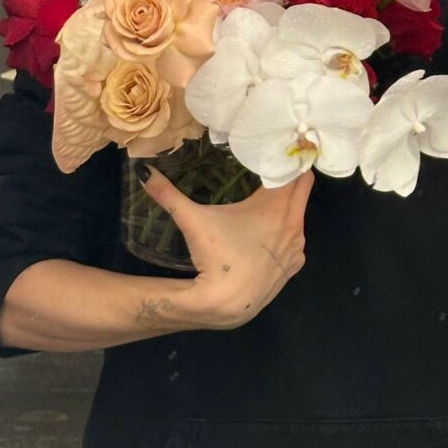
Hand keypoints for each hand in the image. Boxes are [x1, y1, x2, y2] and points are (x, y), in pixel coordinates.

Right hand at [139, 168, 311, 329]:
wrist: (228, 303)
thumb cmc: (216, 257)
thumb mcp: (193, 220)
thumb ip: (168, 193)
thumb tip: (144, 171)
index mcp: (277, 206)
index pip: (295, 170)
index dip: (289, 156)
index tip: (283, 143)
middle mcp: (295, 223)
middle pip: (302, 188)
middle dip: (292, 174)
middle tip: (277, 160)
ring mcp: (298, 246)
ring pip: (300, 213)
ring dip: (291, 203)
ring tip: (273, 192)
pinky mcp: (295, 264)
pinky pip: (297, 238)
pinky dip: (289, 229)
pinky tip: (272, 229)